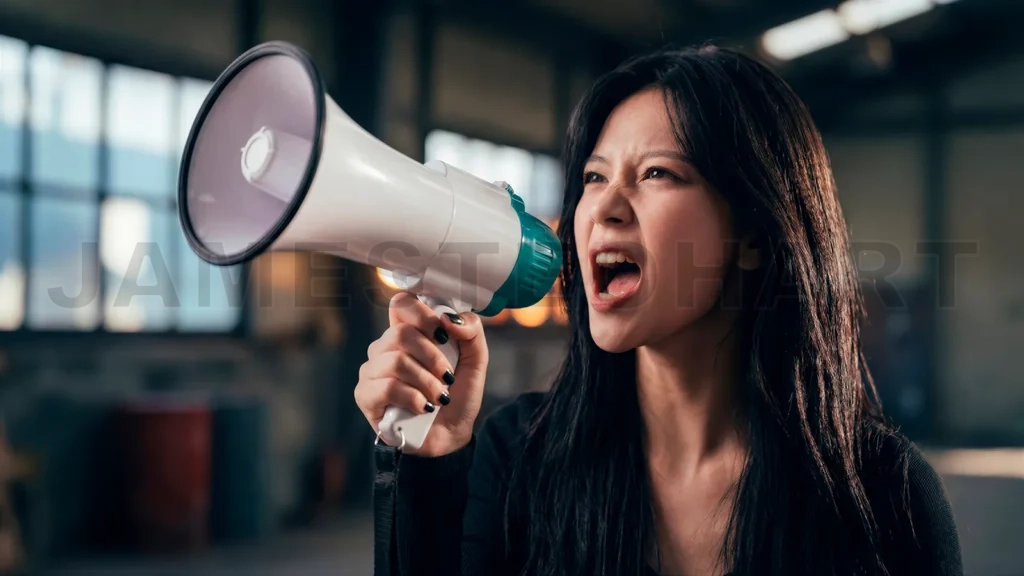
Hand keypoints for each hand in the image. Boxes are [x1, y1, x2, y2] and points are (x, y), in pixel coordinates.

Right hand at [355, 292, 488, 456]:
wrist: (451, 435)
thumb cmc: (458, 394)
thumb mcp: (475, 360)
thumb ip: (471, 331)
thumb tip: (448, 318)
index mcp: (407, 332)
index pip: (401, 304)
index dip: (422, 315)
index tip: (443, 335)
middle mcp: (385, 348)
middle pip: (400, 334)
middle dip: (432, 357)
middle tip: (447, 376)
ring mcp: (372, 371)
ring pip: (395, 361)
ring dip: (427, 382)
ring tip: (439, 397)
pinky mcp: (366, 395)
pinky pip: (387, 387)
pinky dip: (414, 398)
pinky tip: (424, 408)